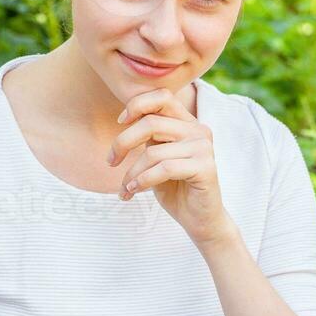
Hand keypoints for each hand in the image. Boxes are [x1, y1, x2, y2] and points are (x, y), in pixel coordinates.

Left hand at [108, 88, 236, 246]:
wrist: (199, 219)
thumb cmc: (174, 188)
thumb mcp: (157, 157)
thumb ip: (149, 137)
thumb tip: (125, 118)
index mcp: (188, 123)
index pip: (162, 96)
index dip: (137, 104)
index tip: (120, 122)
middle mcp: (199, 130)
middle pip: (151, 123)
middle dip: (123, 143)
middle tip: (111, 162)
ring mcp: (204, 148)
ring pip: (153, 152)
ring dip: (131, 173)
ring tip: (125, 188)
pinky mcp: (205, 168)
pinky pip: (164, 169)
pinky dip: (142, 181)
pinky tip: (133, 192)